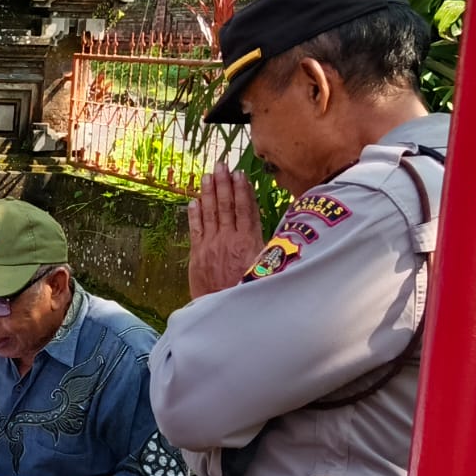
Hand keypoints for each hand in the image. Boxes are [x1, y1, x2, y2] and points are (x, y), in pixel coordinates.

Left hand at [188, 164, 265, 298]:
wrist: (226, 310)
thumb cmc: (251, 291)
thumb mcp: (268, 269)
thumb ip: (270, 248)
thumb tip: (282, 235)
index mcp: (249, 241)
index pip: (246, 209)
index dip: (242, 190)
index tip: (239, 174)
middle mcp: (229, 239)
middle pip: (226, 206)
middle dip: (223, 184)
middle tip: (220, 165)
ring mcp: (211, 246)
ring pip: (210, 213)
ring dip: (208, 193)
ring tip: (207, 176)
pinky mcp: (197, 255)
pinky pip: (195, 229)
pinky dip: (194, 214)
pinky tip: (194, 201)